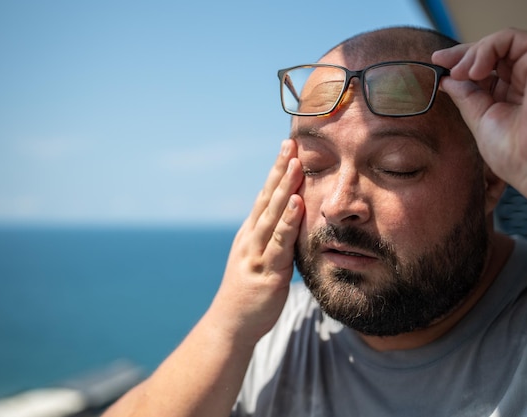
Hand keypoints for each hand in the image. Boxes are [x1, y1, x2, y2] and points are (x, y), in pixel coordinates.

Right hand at [207, 139, 303, 344]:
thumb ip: (275, 242)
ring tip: (295, 162)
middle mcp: (251, 238)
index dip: (277, 173)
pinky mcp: (266, 271)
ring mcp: (256, 253)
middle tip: (290, 142)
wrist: (230, 326)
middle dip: (280, 169)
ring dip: (283, 186)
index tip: (288, 149)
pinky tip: (296, 202)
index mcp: (251, 234)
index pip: (265, 197)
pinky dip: (288, 220)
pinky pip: (279, 242)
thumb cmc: (248, 294)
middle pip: (266, 197)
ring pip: (271, 214)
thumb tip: (293, 227)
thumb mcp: (261, 261)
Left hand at [432, 28, 526, 201]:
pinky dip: (487, 48)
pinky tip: (476, 70)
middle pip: (491, 55)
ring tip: (460, 72)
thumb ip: (467, 99)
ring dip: (473, 54)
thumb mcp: (483, 123)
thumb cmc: (521, 156)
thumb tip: (449, 80)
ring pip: (500, 44)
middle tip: (441, 60)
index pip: (485, 73)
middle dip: (462, 55)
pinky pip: (511, 39)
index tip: (438, 67)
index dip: (461, 67)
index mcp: (513, 98)